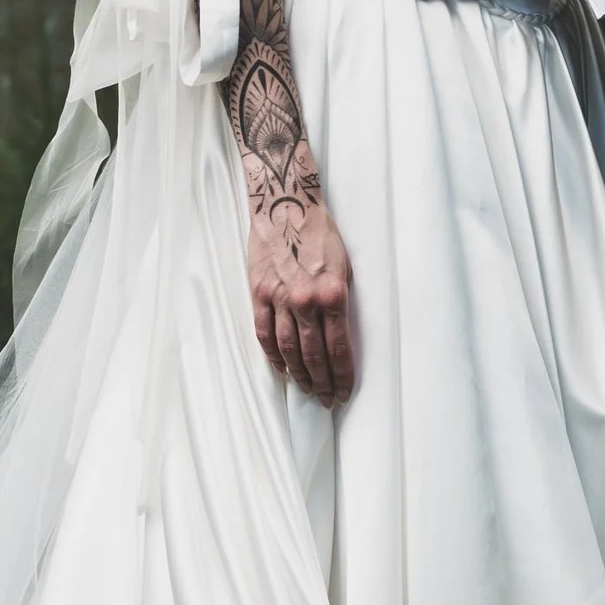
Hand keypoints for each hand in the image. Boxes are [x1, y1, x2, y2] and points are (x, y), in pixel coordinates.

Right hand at [247, 192, 354, 403]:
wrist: (286, 205)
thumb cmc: (321, 235)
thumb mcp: (345, 267)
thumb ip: (341, 302)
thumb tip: (340, 336)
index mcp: (333, 293)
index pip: (339, 348)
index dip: (343, 375)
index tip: (346, 392)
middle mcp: (306, 300)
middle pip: (314, 356)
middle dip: (323, 382)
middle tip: (328, 399)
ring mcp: (280, 298)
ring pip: (288, 350)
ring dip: (299, 375)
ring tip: (308, 390)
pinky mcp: (259, 294)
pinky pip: (264, 334)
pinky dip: (273, 356)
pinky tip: (282, 369)